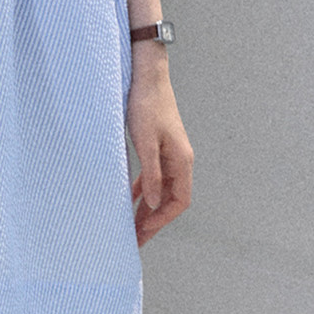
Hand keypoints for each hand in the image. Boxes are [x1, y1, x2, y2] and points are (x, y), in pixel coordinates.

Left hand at [126, 58, 192, 246]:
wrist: (147, 75)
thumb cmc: (146, 104)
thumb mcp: (145, 141)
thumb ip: (150, 174)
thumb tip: (152, 203)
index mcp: (182, 160)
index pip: (179, 201)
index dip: (163, 219)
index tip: (144, 232)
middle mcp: (179, 159)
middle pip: (170, 199)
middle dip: (153, 219)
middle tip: (136, 239)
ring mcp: (169, 153)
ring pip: (161, 189)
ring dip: (147, 207)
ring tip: (132, 225)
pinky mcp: (158, 145)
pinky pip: (154, 175)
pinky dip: (143, 188)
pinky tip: (131, 198)